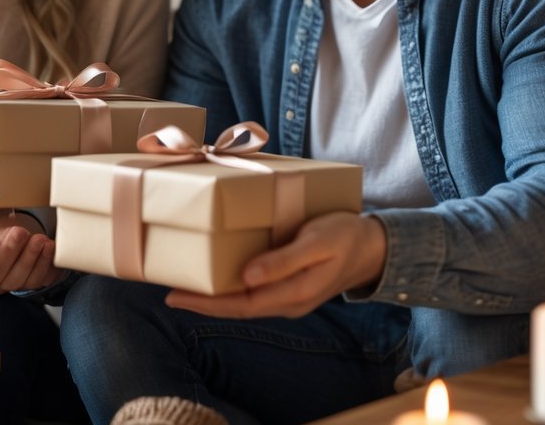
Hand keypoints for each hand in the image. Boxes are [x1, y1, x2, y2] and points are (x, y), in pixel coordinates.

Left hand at [165, 212, 386, 318]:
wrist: (375, 245)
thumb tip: (247, 277)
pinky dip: (232, 287)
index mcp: (293, 293)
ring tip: (187, 285)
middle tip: (169, 292)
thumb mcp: (317, 242)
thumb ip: (284, 261)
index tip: (176, 295)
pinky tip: (220, 277)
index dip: (206, 302)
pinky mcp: (291, 286)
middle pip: (237, 307)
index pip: (240, 304)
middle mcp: (288, 301)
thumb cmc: (344, 236)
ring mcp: (290, 297)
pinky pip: (255, 293)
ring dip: (215, 297)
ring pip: (245, 302)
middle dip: (203, 302)